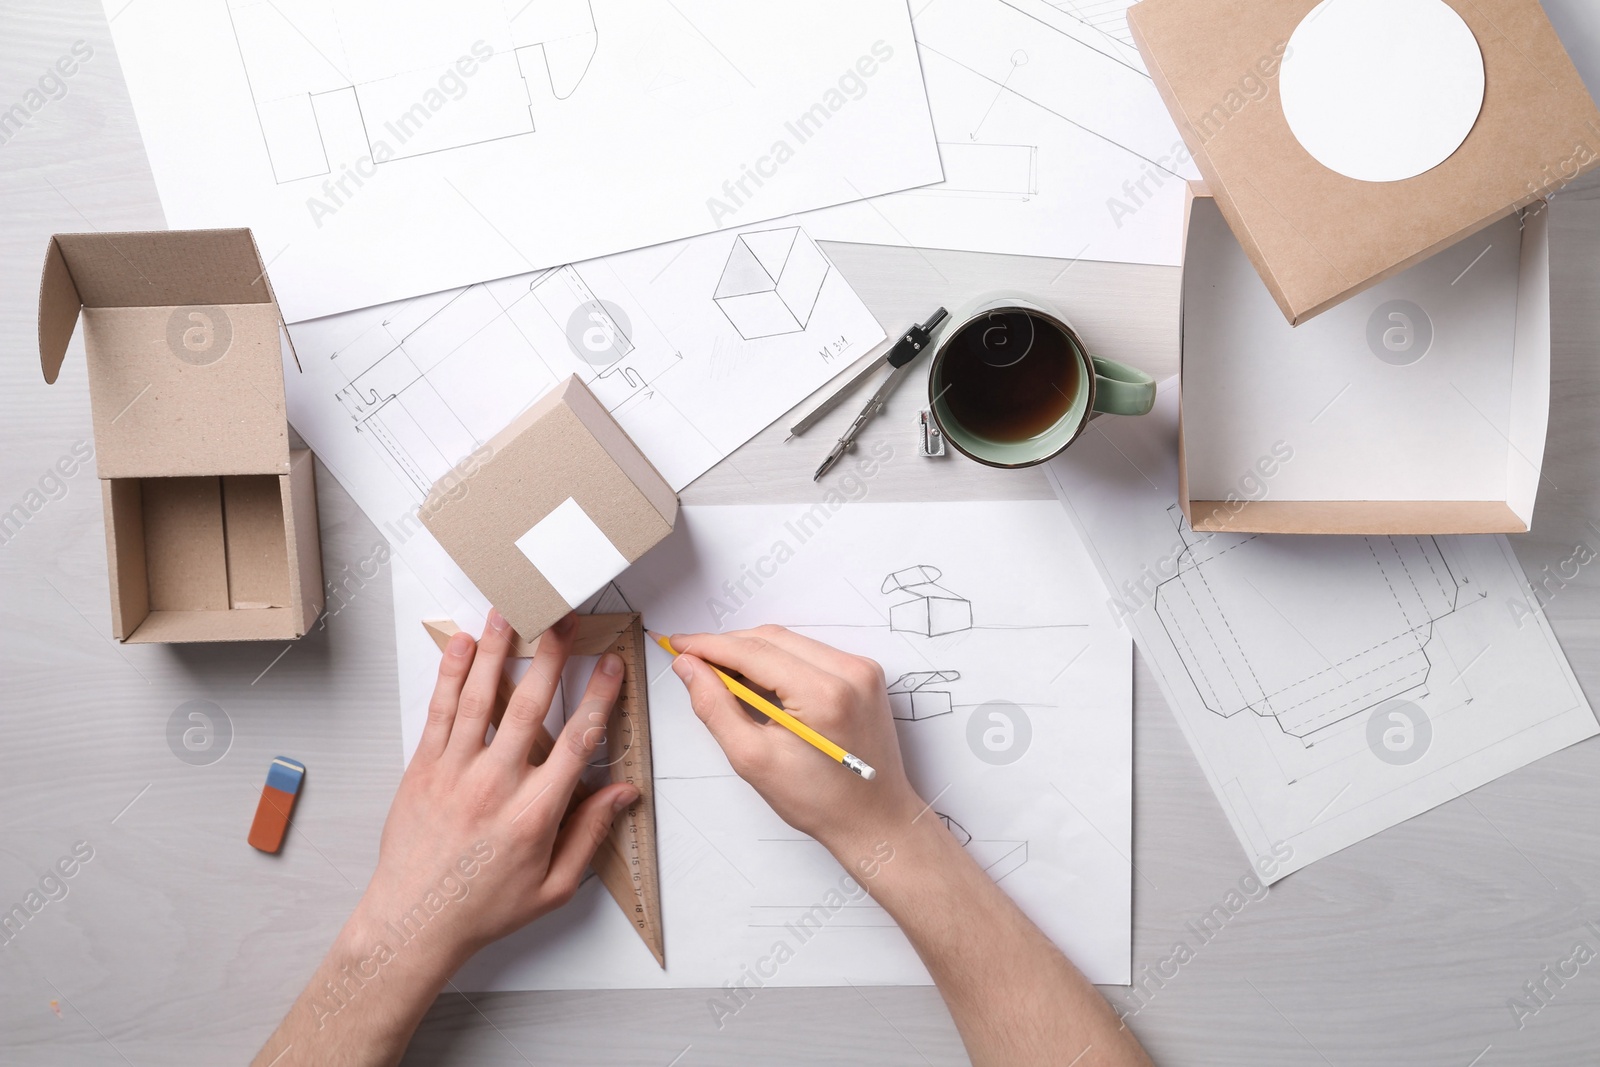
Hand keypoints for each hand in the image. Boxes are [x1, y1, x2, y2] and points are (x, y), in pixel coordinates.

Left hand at [355, 610, 639, 972]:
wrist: (414, 921)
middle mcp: (495, 784)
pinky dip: (450, 674)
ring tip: (508, 613)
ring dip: (496, 650)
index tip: (610, 665)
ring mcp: (455, 772)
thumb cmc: (484, 907)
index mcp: (534, 813)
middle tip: (562, 620)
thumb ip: (590, 833)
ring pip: (480, 698)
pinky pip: (440, 711)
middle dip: (550, 657)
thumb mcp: (554, 886)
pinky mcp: (422, 769)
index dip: (598, 697)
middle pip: (530, 705)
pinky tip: (461, 646)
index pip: (577, 741)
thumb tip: (622, 793)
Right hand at [668, 625, 923, 857]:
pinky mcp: (864, 674)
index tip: (678, 644)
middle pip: (772, 639)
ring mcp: (862, 669)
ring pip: (790, 642)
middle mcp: (850, 671)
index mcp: (824, 694)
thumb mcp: (753, 760)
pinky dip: (779, 662)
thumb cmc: (820, 801)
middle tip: (692, 662)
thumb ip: (715, 707)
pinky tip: (759, 684)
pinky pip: (810, 653)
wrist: (875, 819)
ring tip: (722, 677)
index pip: (754, 651)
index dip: (709, 645)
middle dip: (728, 647)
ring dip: (753, 653)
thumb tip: (689, 667)